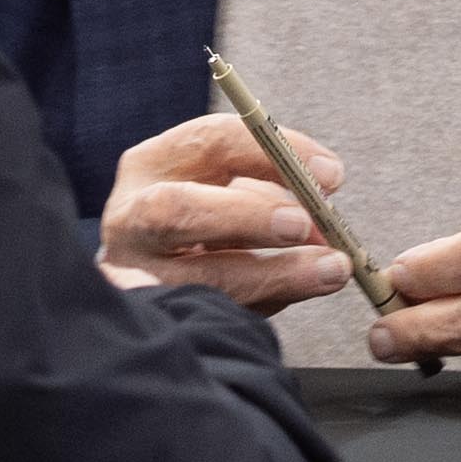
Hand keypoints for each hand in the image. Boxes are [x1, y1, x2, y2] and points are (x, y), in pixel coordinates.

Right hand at [100, 114, 353, 314]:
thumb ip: (272, 191)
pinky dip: (263, 303)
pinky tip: (292, 293)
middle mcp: (129, 218)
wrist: (153, 284)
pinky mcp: (151, 319)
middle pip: (178, 209)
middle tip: (304, 224)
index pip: (210, 142)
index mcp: (151, 165)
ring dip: (274, 273)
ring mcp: (132, 275)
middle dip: (248, 215)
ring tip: (330, 270)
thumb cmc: (203, 225)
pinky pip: (214, 313)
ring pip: (199, 277)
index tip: (331, 174)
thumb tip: (324, 207)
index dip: (273, 155)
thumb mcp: (227, 191)